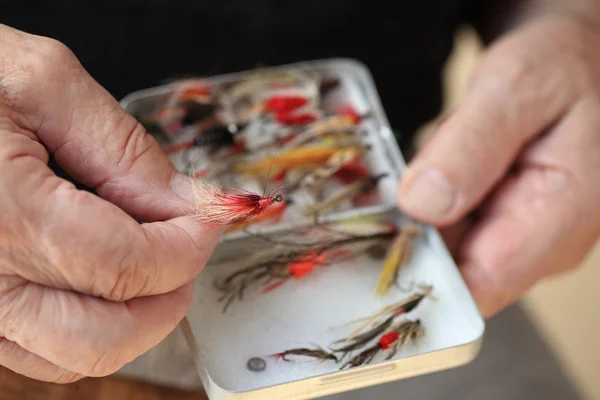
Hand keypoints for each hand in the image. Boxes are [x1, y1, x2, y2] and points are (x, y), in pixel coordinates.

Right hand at [0, 25, 221, 381]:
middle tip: (187, 248)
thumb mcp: (41, 85)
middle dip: (169, 295)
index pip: (129, 266)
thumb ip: (125, 150)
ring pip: (74, 357)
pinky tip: (98, 276)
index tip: (211, 217)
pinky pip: (38, 351)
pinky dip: (88, 324)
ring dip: (134, 319)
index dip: (189, 245)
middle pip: (107, 336)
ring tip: (150, 262)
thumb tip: (190, 202)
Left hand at [397, 14, 599, 317]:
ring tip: (422, 161)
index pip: (480, 284)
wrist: (572, 61)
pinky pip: (449, 229)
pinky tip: (429, 168)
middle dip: (412, 234)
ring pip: (445, 248)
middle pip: (454, 269)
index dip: (421, 271)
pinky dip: (427, 203)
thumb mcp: (517, 88)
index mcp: (562, 216)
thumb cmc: (560, 67)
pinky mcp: (500, 225)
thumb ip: (473, 146)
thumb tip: (423, 203)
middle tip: (388, 187)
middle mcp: (544, 243)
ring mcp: (520, 236)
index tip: (376, 240)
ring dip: (417, 214)